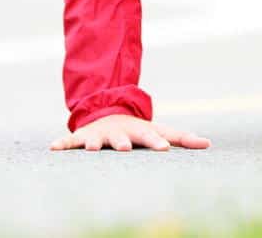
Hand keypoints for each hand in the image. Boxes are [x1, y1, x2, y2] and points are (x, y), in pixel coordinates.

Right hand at [50, 113, 210, 151]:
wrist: (108, 112)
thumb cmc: (138, 129)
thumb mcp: (159, 130)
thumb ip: (182, 138)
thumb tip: (208, 143)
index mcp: (138, 132)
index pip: (150, 137)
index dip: (157, 143)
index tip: (164, 149)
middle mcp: (118, 133)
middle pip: (121, 139)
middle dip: (122, 144)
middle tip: (124, 150)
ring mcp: (99, 135)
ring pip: (96, 141)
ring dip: (93, 145)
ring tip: (93, 150)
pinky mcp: (82, 137)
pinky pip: (70, 141)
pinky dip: (62, 144)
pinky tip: (53, 148)